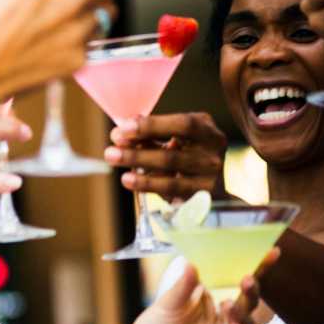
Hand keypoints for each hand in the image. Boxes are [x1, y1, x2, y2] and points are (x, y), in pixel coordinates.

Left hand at [103, 113, 227, 199]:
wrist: (211, 186)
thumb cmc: (185, 154)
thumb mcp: (173, 138)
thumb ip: (150, 134)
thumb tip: (122, 131)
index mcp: (207, 131)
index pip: (184, 125)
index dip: (152, 126)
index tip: (123, 129)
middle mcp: (213, 154)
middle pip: (172, 156)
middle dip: (137, 154)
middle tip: (110, 153)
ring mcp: (210, 178)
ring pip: (171, 179)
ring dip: (141, 177)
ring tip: (120, 173)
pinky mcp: (202, 198)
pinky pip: (172, 194)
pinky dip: (149, 186)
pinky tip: (130, 181)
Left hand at [110, 252, 274, 323]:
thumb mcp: (167, 303)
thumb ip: (182, 287)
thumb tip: (191, 263)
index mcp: (215, 297)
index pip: (239, 281)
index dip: (258, 268)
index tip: (271, 253)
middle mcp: (226, 315)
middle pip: (248, 301)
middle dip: (252, 290)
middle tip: (247, 280)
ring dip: (241, 315)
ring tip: (228, 307)